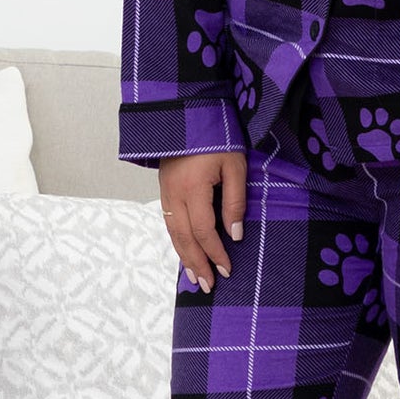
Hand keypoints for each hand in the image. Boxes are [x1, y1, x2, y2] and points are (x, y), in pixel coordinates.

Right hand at [158, 148, 246, 291]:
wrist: (189, 112)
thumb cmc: (218, 136)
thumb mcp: (235, 166)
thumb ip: (235, 201)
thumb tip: (235, 234)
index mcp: (192, 188)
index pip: (203, 230)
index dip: (215, 252)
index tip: (227, 269)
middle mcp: (174, 194)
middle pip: (183, 238)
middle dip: (197, 263)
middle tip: (208, 286)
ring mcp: (165, 192)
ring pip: (172, 232)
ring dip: (184, 257)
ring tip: (195, 277)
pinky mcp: (164, 189)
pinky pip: (168, 222)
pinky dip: (177, 241)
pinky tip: (185, 252)